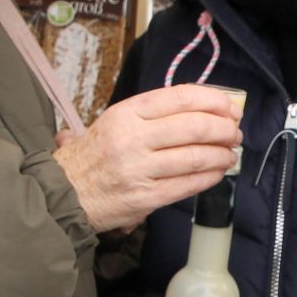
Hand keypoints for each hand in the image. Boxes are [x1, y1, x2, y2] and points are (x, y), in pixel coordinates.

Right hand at [52, 85, 241, 231]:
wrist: (62, 193)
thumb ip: (153, 115)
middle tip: (235, 133)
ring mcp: (139, 169)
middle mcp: (133, 138)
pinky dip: (209, 178)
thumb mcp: (115, 122)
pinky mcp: (145, 198)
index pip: (181, 97)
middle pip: (194, 126)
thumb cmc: (91, 156)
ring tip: (230, 154)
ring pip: (195, 157)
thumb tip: (201, 109)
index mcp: (127, 113)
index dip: (214, 101)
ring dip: (222, 155)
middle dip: (224, 129)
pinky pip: (187, 185)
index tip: (231, 108)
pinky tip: (217, 173)